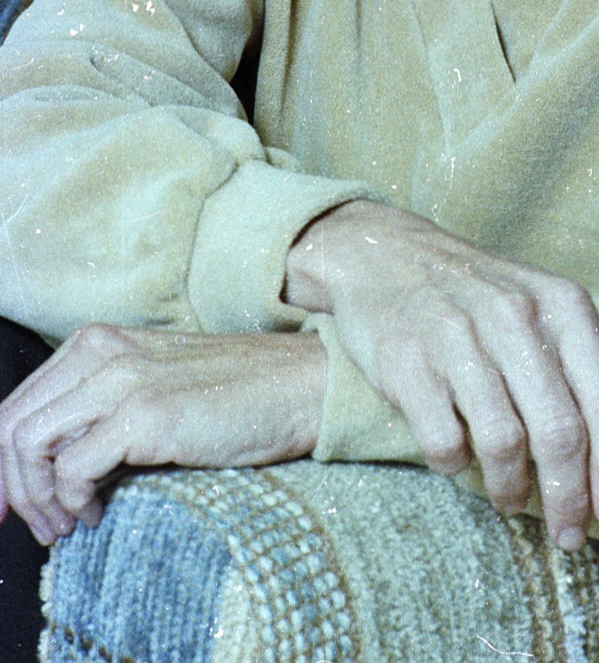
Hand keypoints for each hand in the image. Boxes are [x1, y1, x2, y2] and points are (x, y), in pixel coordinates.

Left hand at [0, 326, 325, 546]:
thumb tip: (53, 466)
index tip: (11, 505)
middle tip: (42, 524)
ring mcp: (121, 379)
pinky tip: (98, 512)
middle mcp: (101, 352)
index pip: (17, 405)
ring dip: (38, 499)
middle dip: (13, 487)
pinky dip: (73, 501)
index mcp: (98, 342)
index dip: (3, 463)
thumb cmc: (236, 392)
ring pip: (28, 446)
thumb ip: (102, 408)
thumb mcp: (154, 385)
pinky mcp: (144, 414)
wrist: (299, 385)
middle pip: (10, 426)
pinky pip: (72, 468)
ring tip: (67, 522)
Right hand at [284, 200, 598, 548]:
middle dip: (570, 498)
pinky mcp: (408, 362)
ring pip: (504, 443)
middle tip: (570, 535)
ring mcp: (458, 338)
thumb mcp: (550, 314)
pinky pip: (445, 441)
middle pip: (561, 432)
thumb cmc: (482, 296)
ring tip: (513, 499)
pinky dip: (457, 467)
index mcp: (562, 306)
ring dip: (513, 489)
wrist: (385, 255)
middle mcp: (515, 317)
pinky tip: (461, 463)